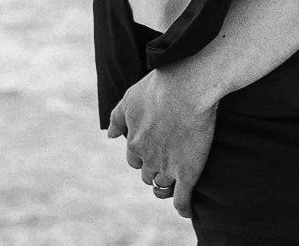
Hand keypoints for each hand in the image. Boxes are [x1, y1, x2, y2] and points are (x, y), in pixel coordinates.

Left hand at [107, 60, 221, 218]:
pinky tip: (185, 211)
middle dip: (154, 169)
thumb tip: (110, 136)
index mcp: (134, 142)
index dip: (143, 155)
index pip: (135, 159)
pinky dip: (182, 207)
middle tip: (168, 159)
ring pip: (163, 185)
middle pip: (148, 173)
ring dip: (167, 183)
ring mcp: (168, 167)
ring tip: (175, 182)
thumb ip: (117, 118)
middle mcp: (148, 158)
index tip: (154, 148)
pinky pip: (182, 198)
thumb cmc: (159, 87)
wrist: (188, 87)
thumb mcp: (131, 97)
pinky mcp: (188, 172)